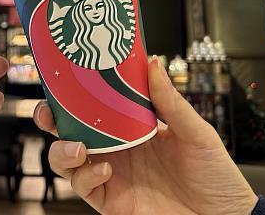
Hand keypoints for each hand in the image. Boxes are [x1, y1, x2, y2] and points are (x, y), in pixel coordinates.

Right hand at [34, 57, 256, 214]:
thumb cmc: (216, 176)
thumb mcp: (196, 132)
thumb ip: (170, 100)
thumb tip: (153, 63)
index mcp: (131, 126)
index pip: (93, 105)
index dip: (72, 94)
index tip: (60, 80)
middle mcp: (115, 149)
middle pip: (68, 130)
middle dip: (51, 120)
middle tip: (48, 113)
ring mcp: (111, 175)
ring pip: (67, 160)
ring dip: (62, 151)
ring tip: (78, 146)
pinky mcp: (112, 201)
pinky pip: (84, 188)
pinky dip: (87, 177)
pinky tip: (106, 169)